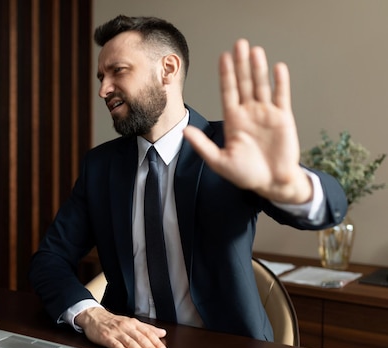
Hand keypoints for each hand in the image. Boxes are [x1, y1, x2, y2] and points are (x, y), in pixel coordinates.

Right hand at [74, 307, 168, 347]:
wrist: (94, 317)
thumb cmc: (113, 321)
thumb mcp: (132, 322)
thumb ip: (147, 328)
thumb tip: (162, 333)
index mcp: (133, 323)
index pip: (148, 333)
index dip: (157, 343)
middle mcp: (126, 327)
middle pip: (141, 338)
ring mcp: (116, 332)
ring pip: (130, 342)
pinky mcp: (106, 337)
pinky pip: (115, 345)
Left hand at [183, 39, 312, 204]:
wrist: (271, 183)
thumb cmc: (245, 174)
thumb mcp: (219, 161)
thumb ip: (202, 145)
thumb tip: (184, 130)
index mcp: (233, 120)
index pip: (227, 92)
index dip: (225, 75)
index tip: (223, 57)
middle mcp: (249, 112)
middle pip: (243, 83)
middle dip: (240, 64)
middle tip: (239, 44)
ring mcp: (266, 113)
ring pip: (261, 86)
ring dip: (258, 69)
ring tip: (255, 51)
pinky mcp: (283, 118)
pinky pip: (282, 96)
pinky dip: (280, 82)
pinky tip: (277, 68)